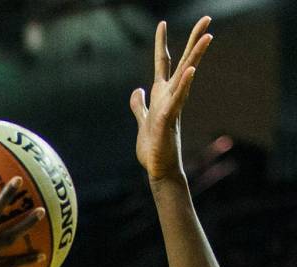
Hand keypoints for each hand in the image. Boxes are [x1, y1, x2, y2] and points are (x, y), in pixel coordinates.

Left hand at [130, 17, 212, 182]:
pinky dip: (184, 85)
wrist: (158, 170)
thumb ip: (139, 105)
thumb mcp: (142, 120)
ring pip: (185, 77)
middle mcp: (170, 97)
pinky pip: (177, 99)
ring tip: (207, 36)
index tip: (161, 24)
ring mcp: (172, 107)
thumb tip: (137, 90)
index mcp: (162, 95)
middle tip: (207, 18)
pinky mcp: (169, 120)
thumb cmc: (153, 148)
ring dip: (196, 57)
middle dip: (194, 41)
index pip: (163, 64)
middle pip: (183, 63)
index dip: (160, 44)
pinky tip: (191, 71)